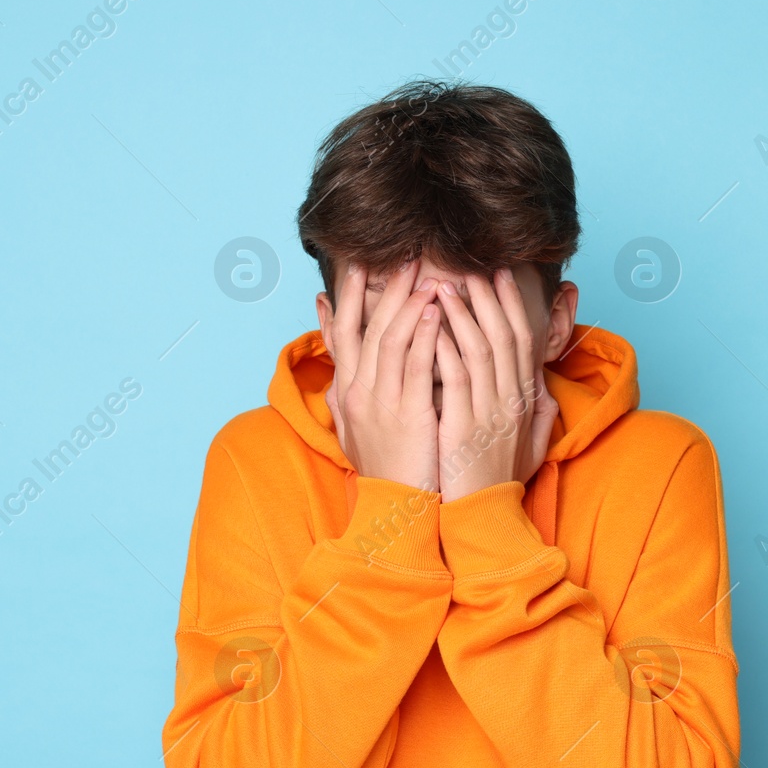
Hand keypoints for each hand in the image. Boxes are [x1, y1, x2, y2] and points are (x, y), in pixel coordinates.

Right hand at [324, 261, 442, 491]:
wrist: (396, 510)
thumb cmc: (385, 471)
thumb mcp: (353, 436)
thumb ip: (344, 405)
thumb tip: (332, 385)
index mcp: (347, 394)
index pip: (342, 336)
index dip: (347, 300)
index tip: (354, 268)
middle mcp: (358, 392)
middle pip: (367, 328)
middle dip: (383, 290)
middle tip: (401, 258)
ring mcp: (381, 402)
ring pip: (390, 339)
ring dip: (407, 303)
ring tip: (425, 275)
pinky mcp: (408, 414)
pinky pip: (416, 365)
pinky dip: (424, 334)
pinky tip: (435, 311)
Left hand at [434, 268, 558, 502]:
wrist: (484, 519)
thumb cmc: (500, 483)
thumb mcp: (530, 449)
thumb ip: (539, 419)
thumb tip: (546, 395)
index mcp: (524, 402)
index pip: (521, 341)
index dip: (512, 305)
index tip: (499, 276)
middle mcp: (512, 401)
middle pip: (503, 335)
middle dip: (488, 297)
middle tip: (471, 265)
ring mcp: (489, 413)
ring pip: (479, 349)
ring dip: (462, 314)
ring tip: (442, 285)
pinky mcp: (463, 426)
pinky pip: (454, 377)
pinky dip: (443, 347)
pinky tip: (429, 326)